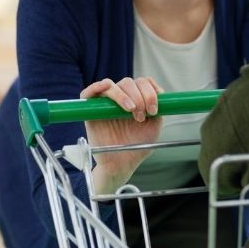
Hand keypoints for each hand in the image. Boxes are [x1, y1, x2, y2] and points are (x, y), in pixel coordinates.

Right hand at [80, 77, 163, 193]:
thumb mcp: (153, 128)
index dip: (150, 91)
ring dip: (123, 95)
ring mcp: (105, 103)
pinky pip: (90, 92)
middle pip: (129, 82)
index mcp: (136, 100)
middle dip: (139, 97)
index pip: (143, 83)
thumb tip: (159, 94)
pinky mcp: (91, 110)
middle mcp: (121, 98)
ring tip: (130, 111)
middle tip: (141, 116)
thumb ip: (158, 111)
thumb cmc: (136, 147)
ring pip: (112, 85)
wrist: (121, 165)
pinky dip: (97, 86)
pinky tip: (105, 88)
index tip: (154, 109)